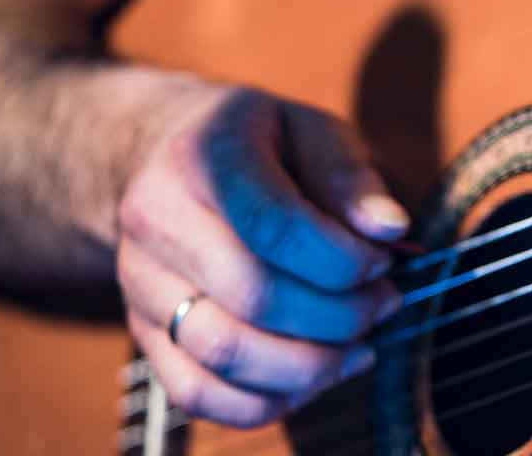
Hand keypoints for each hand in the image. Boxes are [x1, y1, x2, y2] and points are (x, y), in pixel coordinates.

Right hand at [116, 81, 406, 427]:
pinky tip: (314, 375)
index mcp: (204, 156)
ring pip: (224, 355)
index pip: (274, 226)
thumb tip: (390, 230)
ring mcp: (140, 283)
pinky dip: (267, 400)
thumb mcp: (314, 132)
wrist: (172, 160)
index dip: (344, 260)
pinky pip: (198, 394)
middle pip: (254, 298)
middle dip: (341, 316)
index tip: (384, 261)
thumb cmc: (262, 148)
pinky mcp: (143, 334)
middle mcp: (156, 220)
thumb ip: (353, 178)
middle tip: (384, 303)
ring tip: (358, 345)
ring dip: (310, 366)